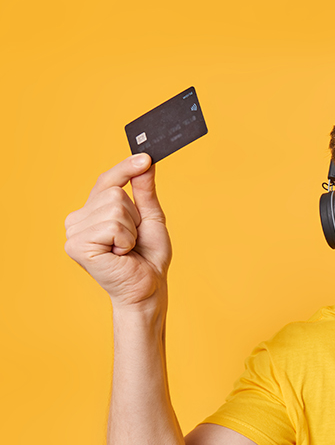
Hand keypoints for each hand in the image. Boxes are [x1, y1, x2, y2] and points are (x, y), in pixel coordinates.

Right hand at [64, 153, 170, 311]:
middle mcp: (77, 218)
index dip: (125, 168)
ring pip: (114, 207)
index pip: (106, 181)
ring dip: (131, 231)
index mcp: (92, 211)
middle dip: (134, 216)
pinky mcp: (77, 245)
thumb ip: (145, 191)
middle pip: (113, 192)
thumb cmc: (149, 257)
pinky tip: (120, 255)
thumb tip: (145, 162)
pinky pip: (112, 225)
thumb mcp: (150, 218)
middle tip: (132, 240)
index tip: (146, 157)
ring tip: (127, 249)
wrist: (148, 287)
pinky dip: (125, 240)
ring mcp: (74, 231)